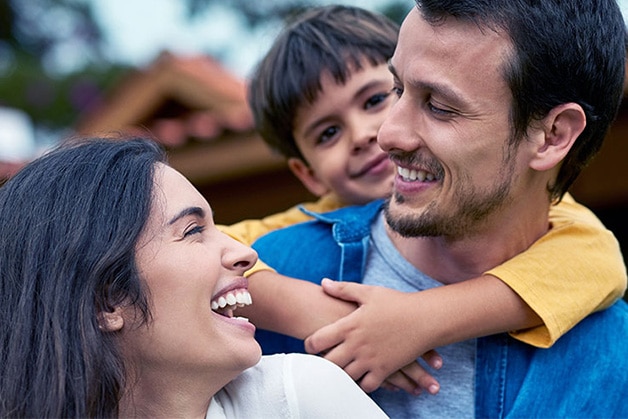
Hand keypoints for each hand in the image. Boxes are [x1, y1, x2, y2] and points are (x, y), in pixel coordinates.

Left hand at [304, 279, 442, 393]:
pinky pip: (366, 385)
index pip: (318, 341)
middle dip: (321, 365)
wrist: (426, 318)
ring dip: (340, 375)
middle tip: (320, 363)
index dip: (309, 345)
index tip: (310, 345)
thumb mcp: (369, 292)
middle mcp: (357, 345)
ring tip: (338, 371)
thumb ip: (344, 289)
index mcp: (349, 325)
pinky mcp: (385, 370)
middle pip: (328, 364)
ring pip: (345, 377)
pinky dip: (361, 384)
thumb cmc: (397, 303)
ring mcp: (370, 359)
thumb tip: (323, 283)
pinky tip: (360, 378)